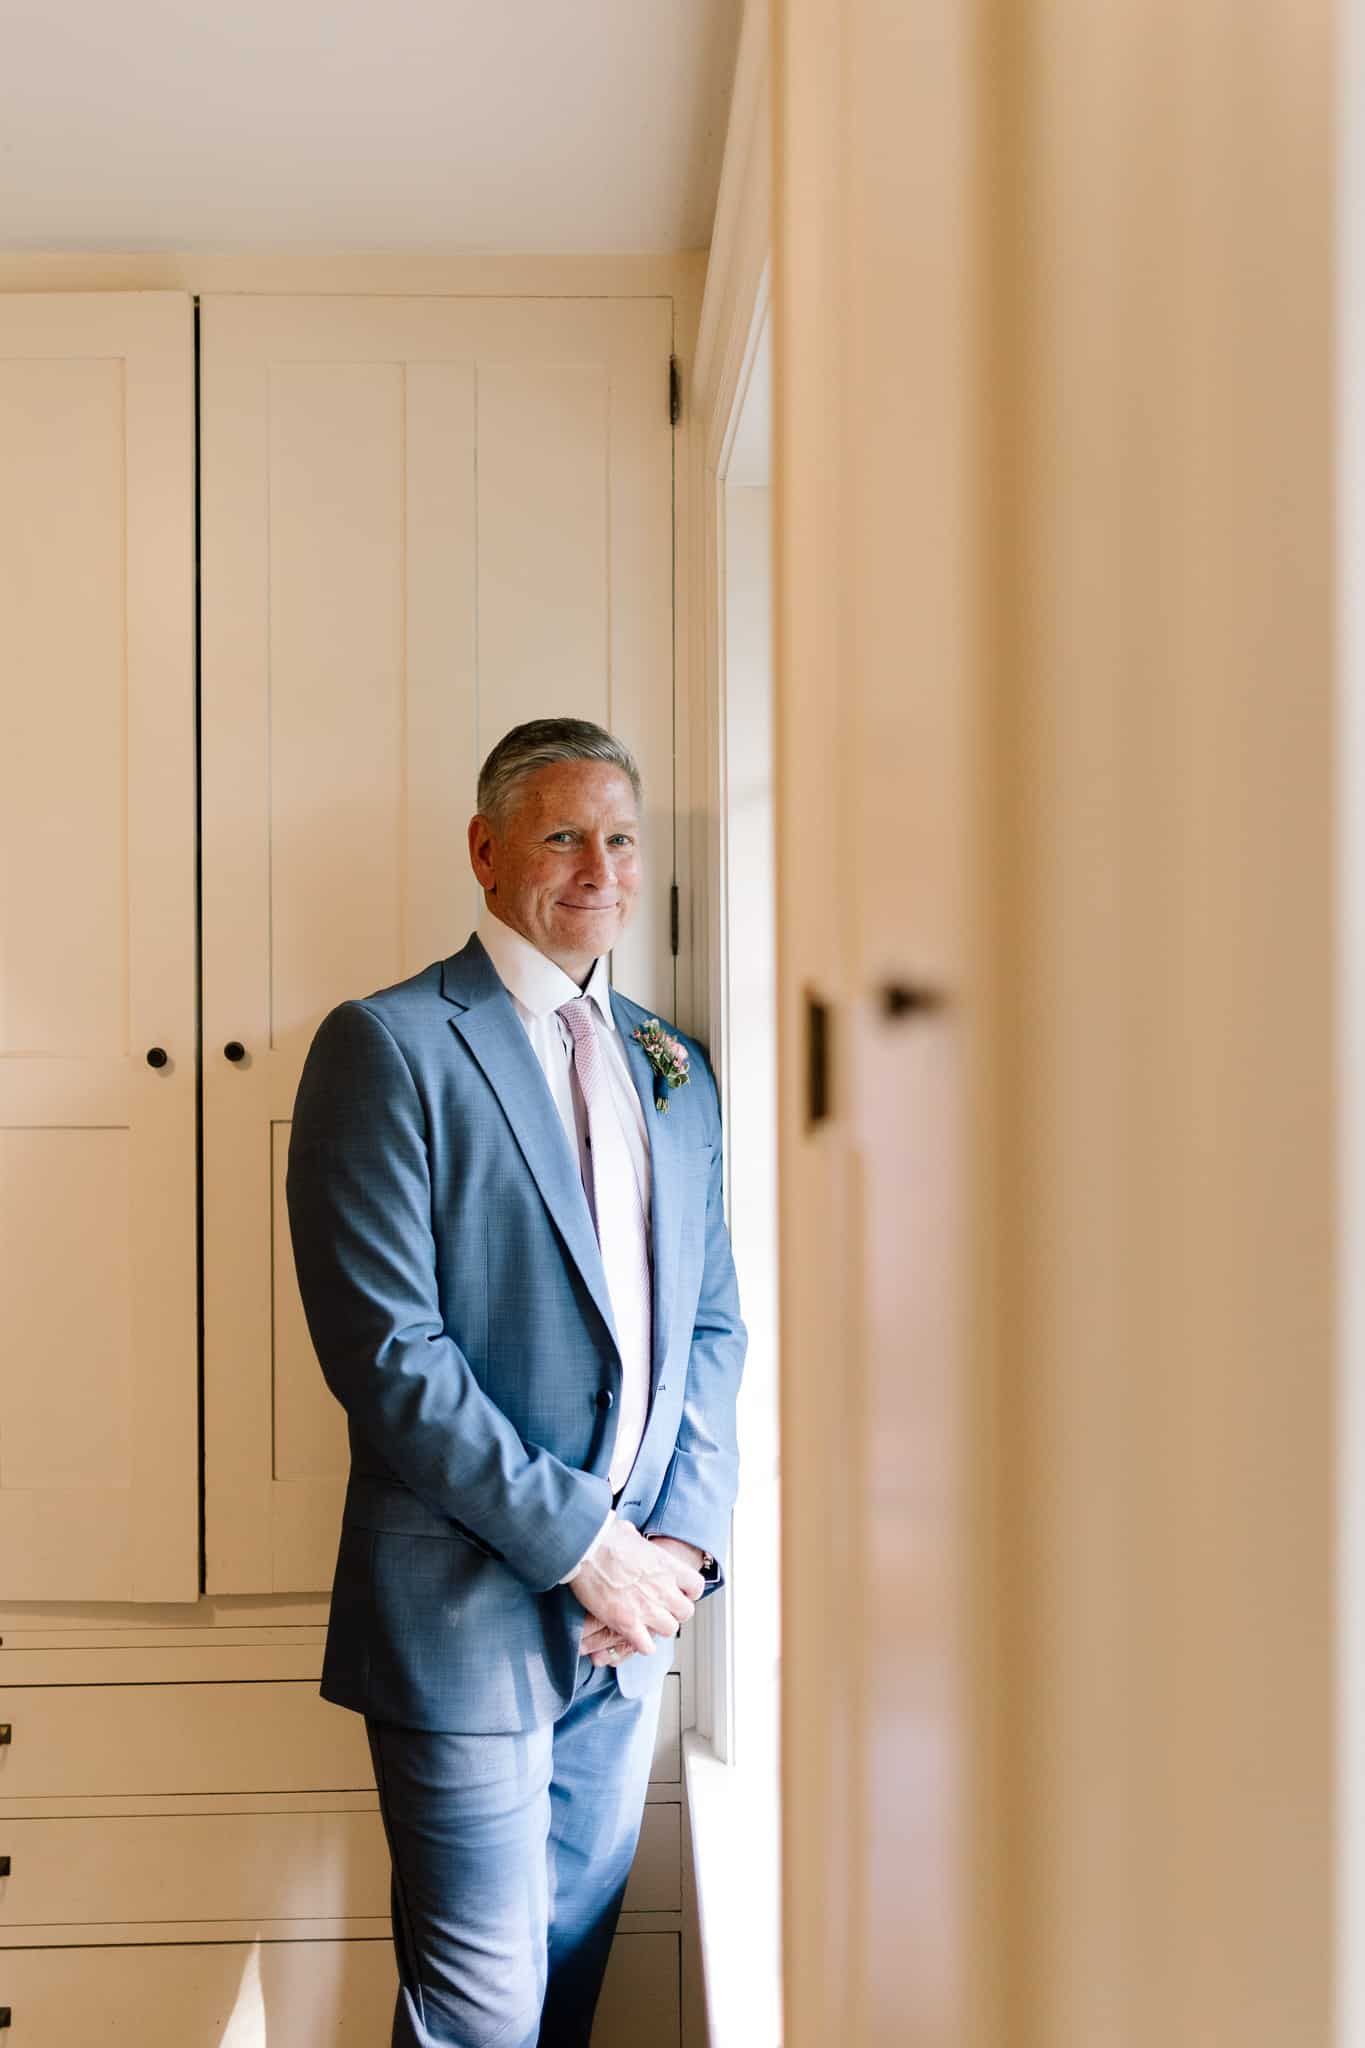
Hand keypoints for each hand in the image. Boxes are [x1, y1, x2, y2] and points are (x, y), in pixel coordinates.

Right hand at [566, 1517, 704, 1656]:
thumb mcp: (630, 1532)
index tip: (678, 1592)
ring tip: (647, 1624)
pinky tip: (634, 1637)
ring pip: (670, 1630)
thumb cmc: (604, 1537)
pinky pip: (647, 1646)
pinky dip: (642, 1645)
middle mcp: (663, 1588)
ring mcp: (647, 1608)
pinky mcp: (628, 1623)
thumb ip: (637, 1540)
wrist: (586, 1550)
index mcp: (667, 1565)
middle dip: (675, 1612)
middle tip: (661, 1610)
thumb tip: (629, 1534)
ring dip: (659, 1628)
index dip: (688, 1592)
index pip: (696, 1586)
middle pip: (686, 1612)